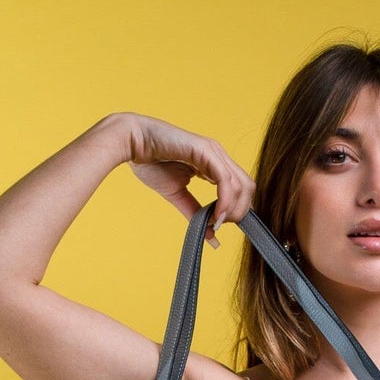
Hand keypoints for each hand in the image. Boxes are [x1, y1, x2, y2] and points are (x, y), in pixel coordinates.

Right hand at [116, 113, 254, 247]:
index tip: (219, 226)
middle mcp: (218, 156)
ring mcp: (214, 151)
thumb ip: (195, 213)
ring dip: (233, 210)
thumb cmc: (150, 162)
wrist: (131, 141)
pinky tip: (216, 215)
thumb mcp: (178, 194)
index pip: (241, 190)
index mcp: (214, 164)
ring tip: (215, 222)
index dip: (237, 211)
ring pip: (241, 185)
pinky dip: (225, 201)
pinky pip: (225, 179)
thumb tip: (212, 238)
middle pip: (248, 188)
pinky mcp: (205, 150)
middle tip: (219, 226)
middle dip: (239, 212)